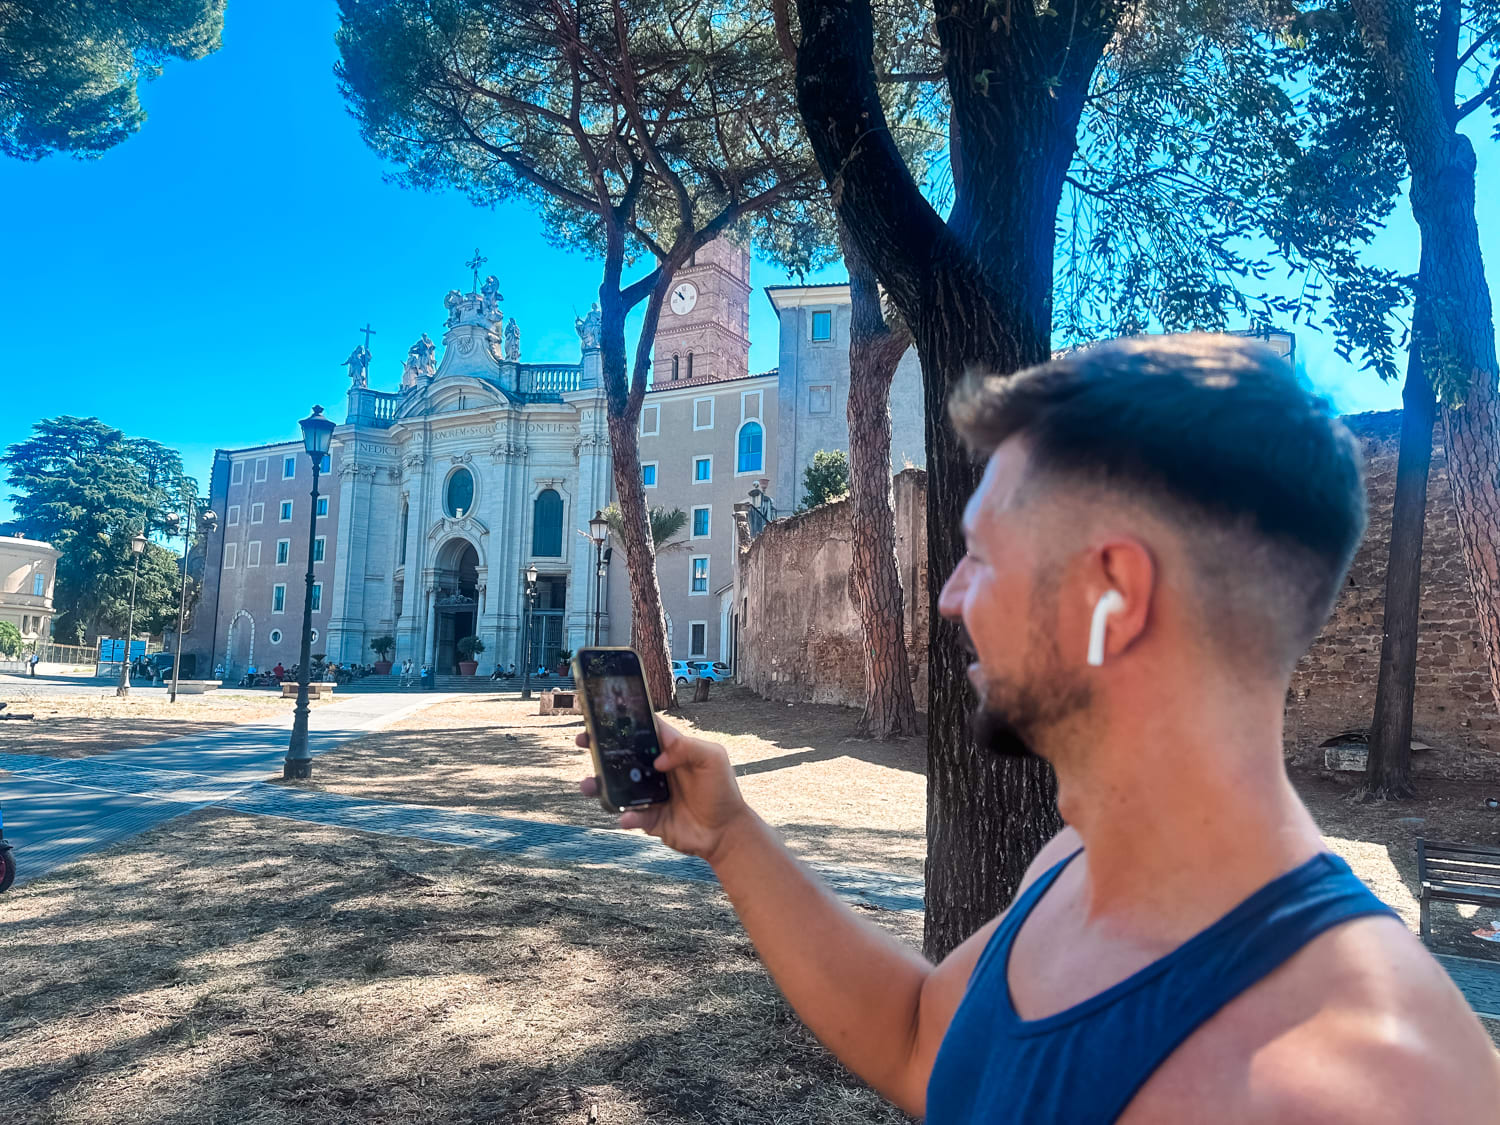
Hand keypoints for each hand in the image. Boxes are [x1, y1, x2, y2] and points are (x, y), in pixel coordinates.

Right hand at [577, 717, 751, 864]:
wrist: (726, 832)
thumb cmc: (722, 790)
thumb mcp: (713, 759)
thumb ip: (688, 748)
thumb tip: (658, 759)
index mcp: (669, 751)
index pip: (643, 730)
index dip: (623, 721)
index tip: (601, 715)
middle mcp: (655, 770)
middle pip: (622, 755)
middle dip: (599, 748)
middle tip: (583, 742)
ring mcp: (649, 795)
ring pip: (617, 787)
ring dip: (599, 785)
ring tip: (588, 785)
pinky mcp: (649, 819)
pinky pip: (630, 816)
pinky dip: (626, 816)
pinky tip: (627, 817)